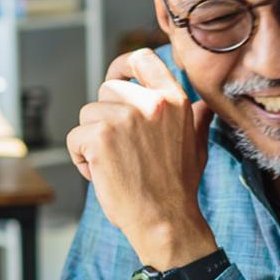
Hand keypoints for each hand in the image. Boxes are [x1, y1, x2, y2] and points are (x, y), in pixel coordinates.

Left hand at [65, 48, 216, 268]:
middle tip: (121, 149)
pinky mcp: (100, 137)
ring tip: (113, 165)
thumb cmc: (178, 187)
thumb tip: (204, 107)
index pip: (143, 58)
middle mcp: (151, 102)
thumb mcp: (196, 147)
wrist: (165, 221)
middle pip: (107, 89)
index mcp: (174, 100)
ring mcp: (124, 117)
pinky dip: (80, 158)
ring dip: (92, 140)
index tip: (117, 76)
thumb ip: (196, 120)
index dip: (123, 64)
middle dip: (105, 117)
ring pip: (88, 114)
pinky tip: (101, 175)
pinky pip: (75, 138)